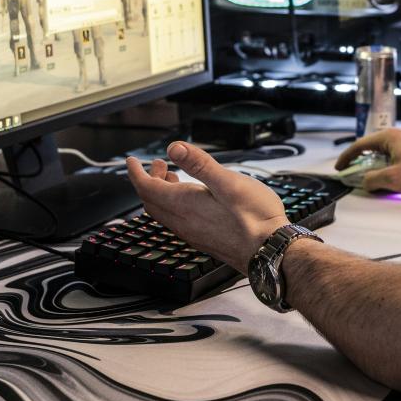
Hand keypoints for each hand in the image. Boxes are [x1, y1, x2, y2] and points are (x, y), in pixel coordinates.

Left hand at [126, 142, 289, 271]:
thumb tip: (173, 148)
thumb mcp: (228, 182)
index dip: (135, 173)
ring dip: (161, 192)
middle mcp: (183, 222)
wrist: (269, 251)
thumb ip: (200, 164)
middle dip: (149, 180)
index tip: (131, 161)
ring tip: (173, 176)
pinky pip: (177, 220)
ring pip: (164, 212)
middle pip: (151, 201)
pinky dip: (173, 204)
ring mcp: (193, 233)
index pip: (146, 188)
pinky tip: (192, 198)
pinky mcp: (203, 239)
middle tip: (158, 164)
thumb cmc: (254, 218)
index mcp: (184, 205)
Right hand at [334, 127, 400, 193]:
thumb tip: (365, 181)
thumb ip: (373, 180)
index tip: (340, 167)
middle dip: (362, 160)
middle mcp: (400, 133)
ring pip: (388, 149)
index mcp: (390, 136)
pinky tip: (396, 174)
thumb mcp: (393, 179)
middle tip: (355, 172)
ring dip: (378, 162)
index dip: (347, 157)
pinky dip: (391, 162)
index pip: (360, 145)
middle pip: (374, 146)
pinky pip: (399, 152)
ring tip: (376, 176)